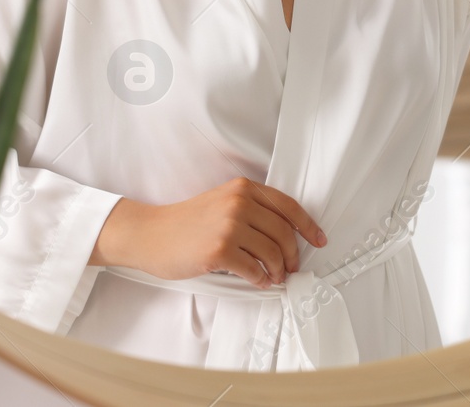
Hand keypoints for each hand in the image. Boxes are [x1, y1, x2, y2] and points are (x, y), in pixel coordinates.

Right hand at [93, 177, 327, 288]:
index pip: (287, 206)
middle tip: (291, 268)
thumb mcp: (221, 203)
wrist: (150, 234)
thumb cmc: (185, 223)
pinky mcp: (219, 250)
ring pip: (272, 253)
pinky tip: (257, 281)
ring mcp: (229, 226)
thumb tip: (284, 237)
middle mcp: (238, 203)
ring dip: (277, 270)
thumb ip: (250, 211)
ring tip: (273, 277)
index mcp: (242, 188)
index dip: (308, 226)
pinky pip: (253, 270)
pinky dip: (260, 279)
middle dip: (292, 255)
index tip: (319, 239)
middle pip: (283, 233)